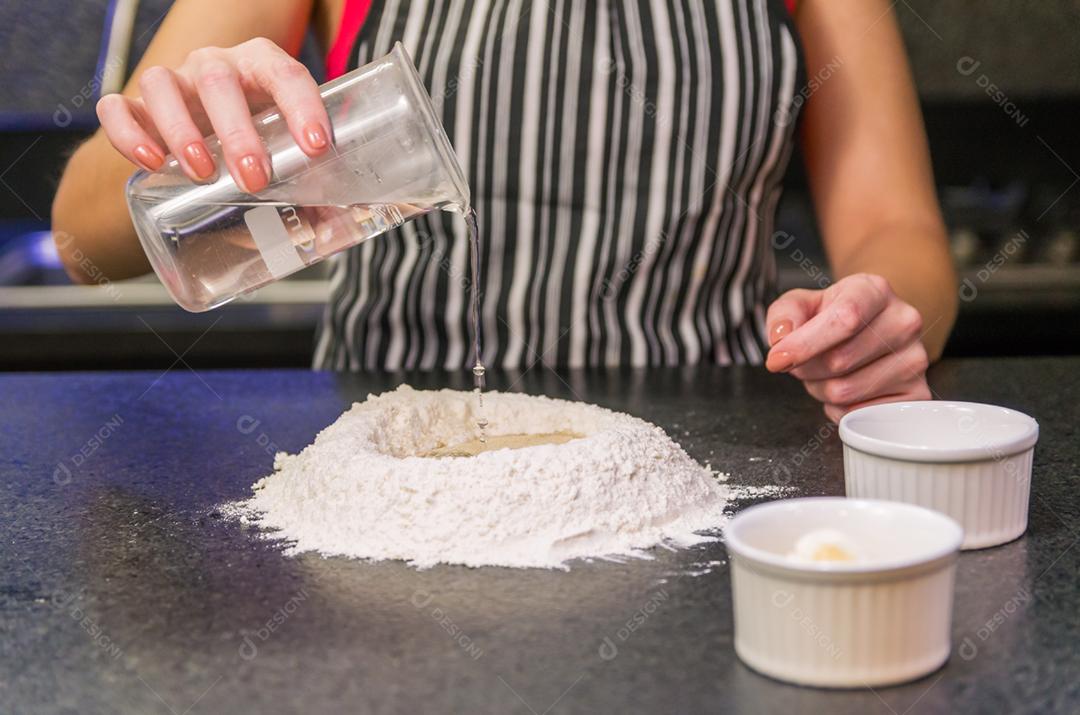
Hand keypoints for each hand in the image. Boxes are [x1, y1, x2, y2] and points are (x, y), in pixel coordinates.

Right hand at [96, 37, 330, 192]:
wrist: (208, 144)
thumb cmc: (262, 148)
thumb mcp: (290, 162)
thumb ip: (316, 197)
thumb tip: (333, 238)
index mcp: (262, 68)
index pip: (285, 73)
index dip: (303, 106)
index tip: (316, 147)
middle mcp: (215, 67)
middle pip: (220, 79)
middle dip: (237, 131)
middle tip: (254, 178)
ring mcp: (173, 83)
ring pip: (162, 84)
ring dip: (181, 130)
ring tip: (202, 173)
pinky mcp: (136, 108)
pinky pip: (117, 108)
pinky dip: (127, 132)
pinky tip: (149, 162)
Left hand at [764, 273, 931, 421]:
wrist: (873, 327)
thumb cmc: (833, 315)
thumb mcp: (802, 303)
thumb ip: (783, 315)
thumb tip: (781, 338)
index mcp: (875, 291)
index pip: (844, 319)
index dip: (805, 344)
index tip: (777, 360)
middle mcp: (904, 322)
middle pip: (838, 361)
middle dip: (806, 369)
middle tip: (805, 362)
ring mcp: (916, 360)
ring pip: (845, 392)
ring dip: (819, 389)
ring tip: (825, 373)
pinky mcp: (918, 393)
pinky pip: (860, 414)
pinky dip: (839, 409)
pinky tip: (844, 388)